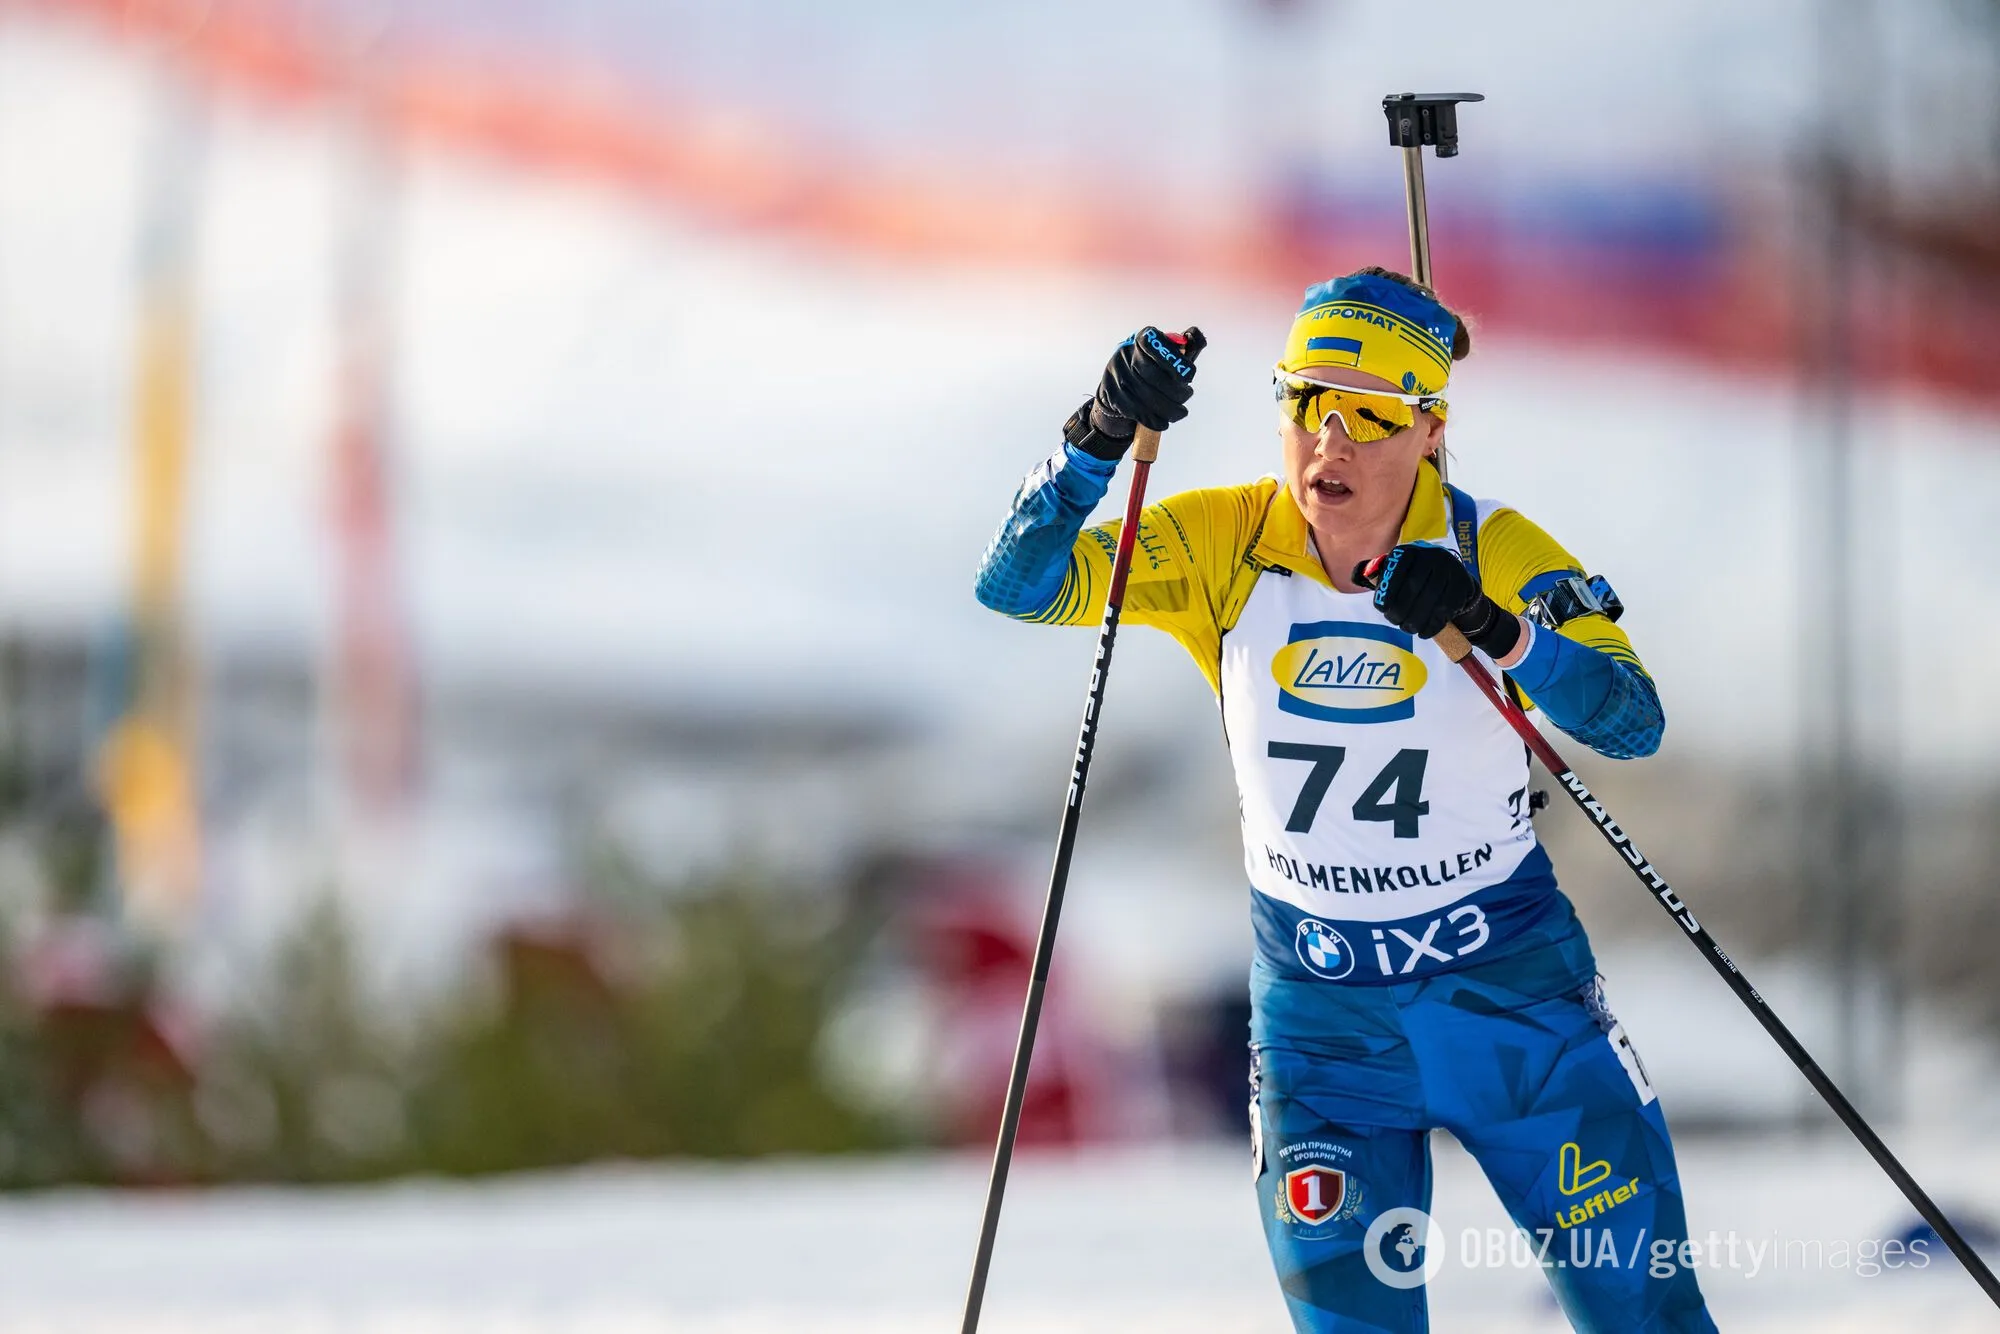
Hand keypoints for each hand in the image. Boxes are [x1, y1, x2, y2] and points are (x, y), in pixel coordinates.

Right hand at [1071, 326, 1204, 459]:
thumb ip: (1182, 348)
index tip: (1189, 377)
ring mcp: (1117, 375)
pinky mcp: (1113, 395)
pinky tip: (1164, 421)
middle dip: (1175, 390)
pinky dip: (1154, 419)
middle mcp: (1126, 354)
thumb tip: (1196, 336)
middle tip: (1187, 395)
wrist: (1118, 385)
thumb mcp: (1165, 354)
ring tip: (1180, 411)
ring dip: (1169, 409)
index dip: (1175, 362)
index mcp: (1142, 339)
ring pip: (1145, 396)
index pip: (1157, 346)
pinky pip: (1136, 411)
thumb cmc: (1151, 368)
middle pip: (1152, 375)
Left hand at [1363, 543, 1521, 659]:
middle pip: (1414, 586)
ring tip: (1408, 629)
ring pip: (1431, 598)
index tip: (1382, 609)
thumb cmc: (1418, 581)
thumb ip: (1377, 572)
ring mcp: (1450, 568)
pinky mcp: (1464, 584)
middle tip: (1395, 622)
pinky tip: (1424, 632)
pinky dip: (1433, 624)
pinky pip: (1446, 608)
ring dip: (1416, 619)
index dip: (1387, 590)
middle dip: (1402, 609)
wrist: (1456, 584)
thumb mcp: (1398, 572)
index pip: (1397, 569)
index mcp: (1411, 550)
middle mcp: (1432, 554)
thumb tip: (1358, 574)